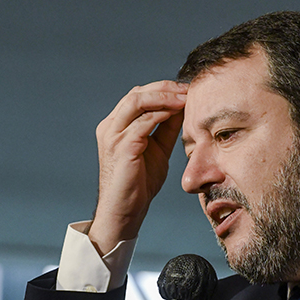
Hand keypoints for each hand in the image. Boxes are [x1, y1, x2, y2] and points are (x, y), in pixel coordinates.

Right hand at [88, 81, 186, 254]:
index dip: (163, 89)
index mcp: (116, 125)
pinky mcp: (121, 148)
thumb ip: (166, 129)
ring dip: (164, 97)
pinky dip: (160, 114)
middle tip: (189, 89)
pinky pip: (141, 123)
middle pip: (137, 93)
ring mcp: (112, 136)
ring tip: (185, 98)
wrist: (125, 211)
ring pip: (137, 101)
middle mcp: (110, 126)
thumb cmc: (139, 184)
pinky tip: (176, 113)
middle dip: (165, 88)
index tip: (187, 90)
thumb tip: (182, 108)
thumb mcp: (157, 149)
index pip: (139, 95)